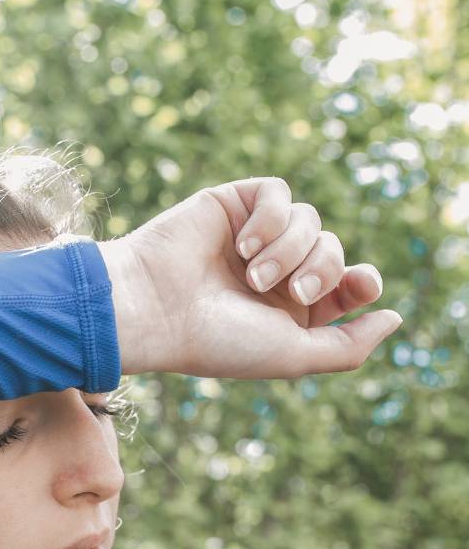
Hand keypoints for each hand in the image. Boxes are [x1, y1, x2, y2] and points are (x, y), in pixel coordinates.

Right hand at [97, 177, 402, 377]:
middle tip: (289, 291)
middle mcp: (274, 271)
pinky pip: (279, 193)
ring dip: (290, 250)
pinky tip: (241, 244)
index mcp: (288, 309)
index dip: (361, 281)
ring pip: (311, 220)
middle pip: (334, 250)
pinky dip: (270, 218)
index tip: (360, 285)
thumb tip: (394, 318)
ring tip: (253, 274)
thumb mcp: (292, 355)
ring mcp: (254, 236)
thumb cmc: (216, 340)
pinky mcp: (234, 204)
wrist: (155, 310)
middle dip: (323, 268)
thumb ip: (348, 347)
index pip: (348, 284)